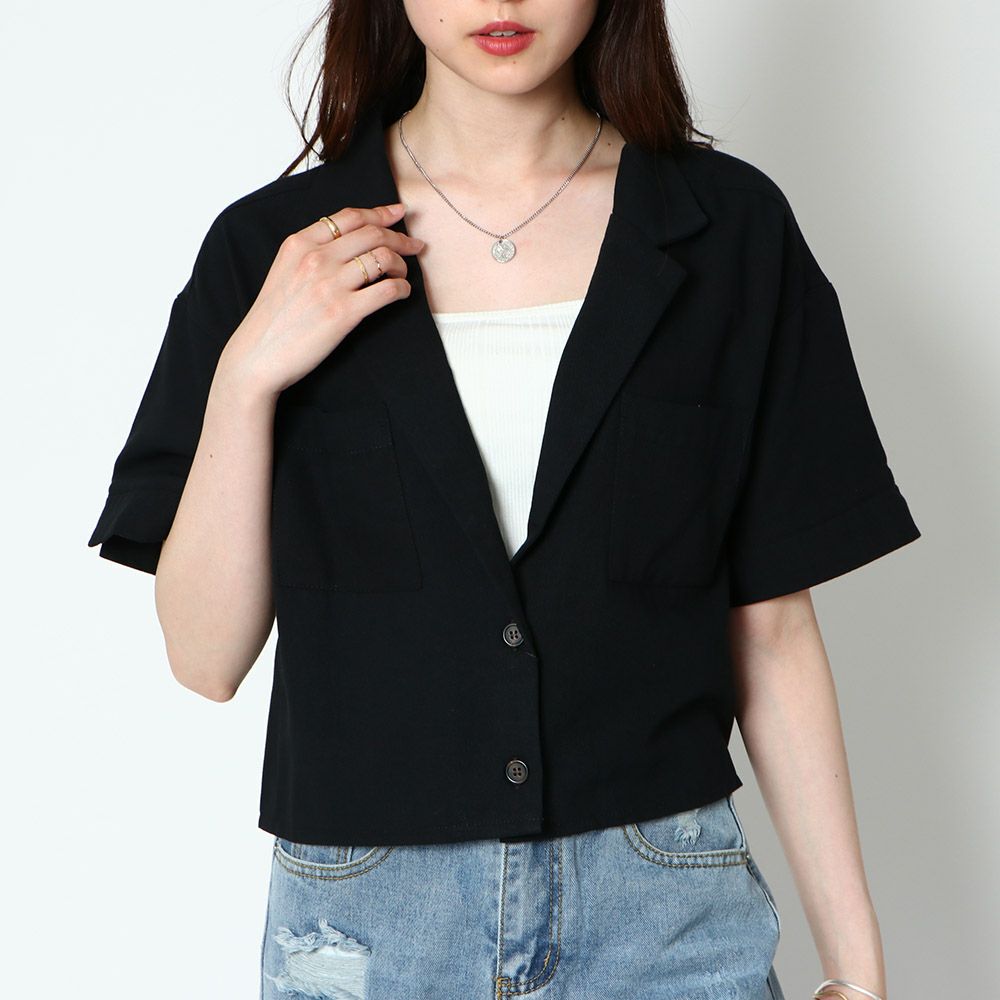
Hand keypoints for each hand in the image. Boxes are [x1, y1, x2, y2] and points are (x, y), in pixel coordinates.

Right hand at [221, 203, 424, 398]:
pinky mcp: (343, 312)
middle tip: (413, 246)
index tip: (397, 213)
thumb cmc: (272, 319)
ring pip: (382, 257)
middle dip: (399, 237)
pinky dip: (402, 288)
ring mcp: (330, 284)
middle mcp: (315, 258)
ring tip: (403, 274)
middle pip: (372, 233)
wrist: (257, 355)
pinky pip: (387, 290)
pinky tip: (402, 293)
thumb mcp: (284, 271)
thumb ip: (311, 253)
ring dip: (401, 264)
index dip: (379, 212)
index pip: (348, 217)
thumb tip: (348, 244)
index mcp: (299, 244)